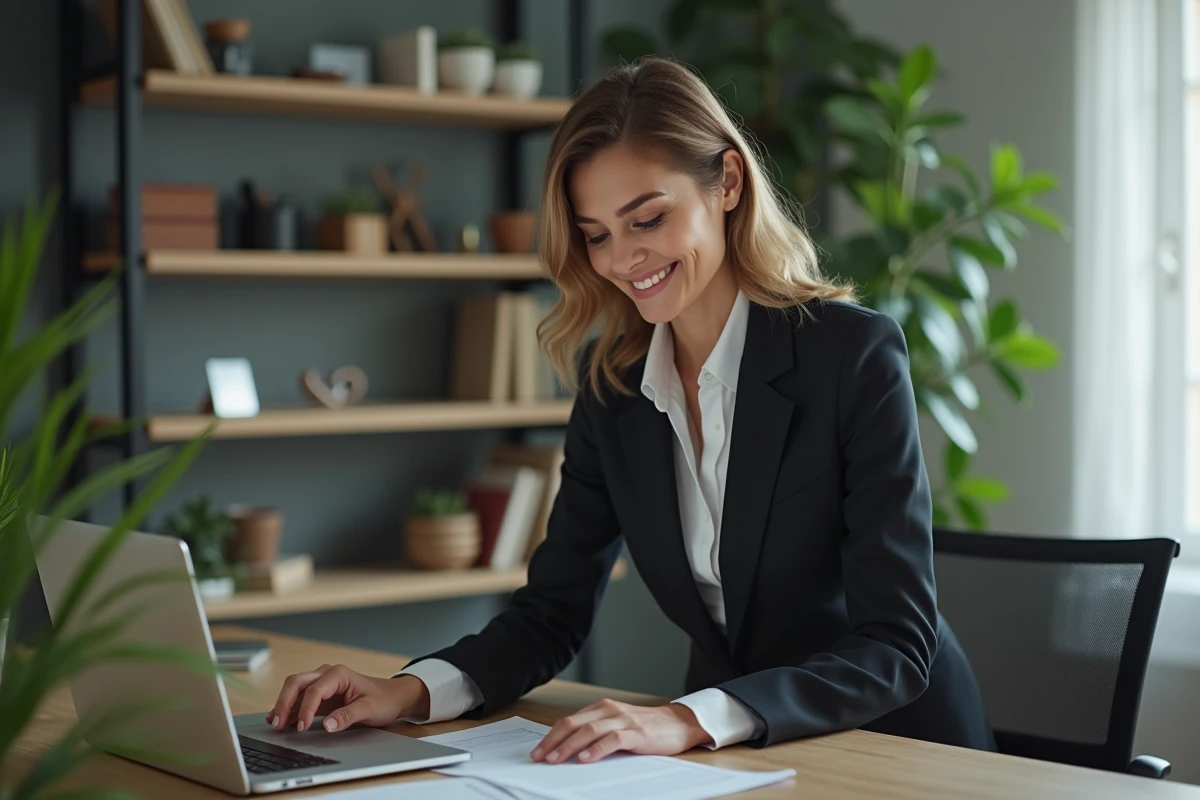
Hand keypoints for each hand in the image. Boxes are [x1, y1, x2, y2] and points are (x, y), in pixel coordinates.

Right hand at [266, 663, 430, 732]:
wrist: (392, 696)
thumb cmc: (383, 699)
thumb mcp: (370, 709)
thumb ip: (348, 716)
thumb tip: (327, 726)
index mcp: (338, 674)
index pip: (314, 690)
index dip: (305, 709)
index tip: (302, 728)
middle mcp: (327, 674)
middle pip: (297, 683)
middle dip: (284, 701)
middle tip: (276, 723)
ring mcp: (322, 684)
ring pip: (295, 689)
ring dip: (283, 705)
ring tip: (274, 723)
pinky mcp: (321, 696)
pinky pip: (300, 700)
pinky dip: (290, 710)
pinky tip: (282, 721)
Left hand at [531, 698, 710, 763]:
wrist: (679, 723)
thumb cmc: (646, 727)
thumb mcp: (617, 725)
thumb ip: (596, 732)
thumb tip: (568, 750)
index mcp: (602, 708)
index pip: (569, 721)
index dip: (550, 736)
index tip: (537, 752)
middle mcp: (609, 711)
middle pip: (574, 724)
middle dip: (553, 741)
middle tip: (539, 757)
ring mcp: (624, 720)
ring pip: (589, 731)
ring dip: (569, 746)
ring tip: (556, 760)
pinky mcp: (638, 733)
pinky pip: (613, 740)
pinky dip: (598, 749)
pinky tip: (587, 759)